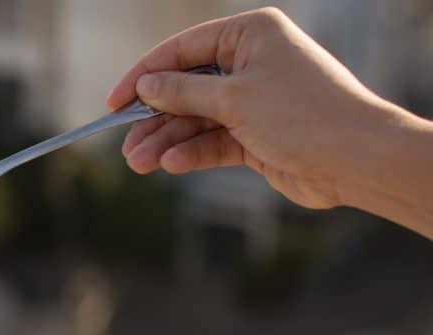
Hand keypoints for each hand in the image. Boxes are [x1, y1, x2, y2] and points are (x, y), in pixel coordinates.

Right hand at [108, 7, 403, 209]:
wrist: (355, 159)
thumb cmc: (302, 115)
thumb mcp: (233, 99)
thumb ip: (183, 93)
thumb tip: (146, 87)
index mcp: (250, 35)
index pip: (182, 50)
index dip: (144, 76)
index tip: (113, 103)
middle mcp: (250, 63)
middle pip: (185, 89)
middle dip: (154, 118)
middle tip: (126, 146)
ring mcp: (253, 101)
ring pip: (196, 120)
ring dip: (166, 141)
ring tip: (140, 162)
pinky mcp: (256, 136)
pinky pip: (213, 141)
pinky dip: (191, 153)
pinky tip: (171, 165)